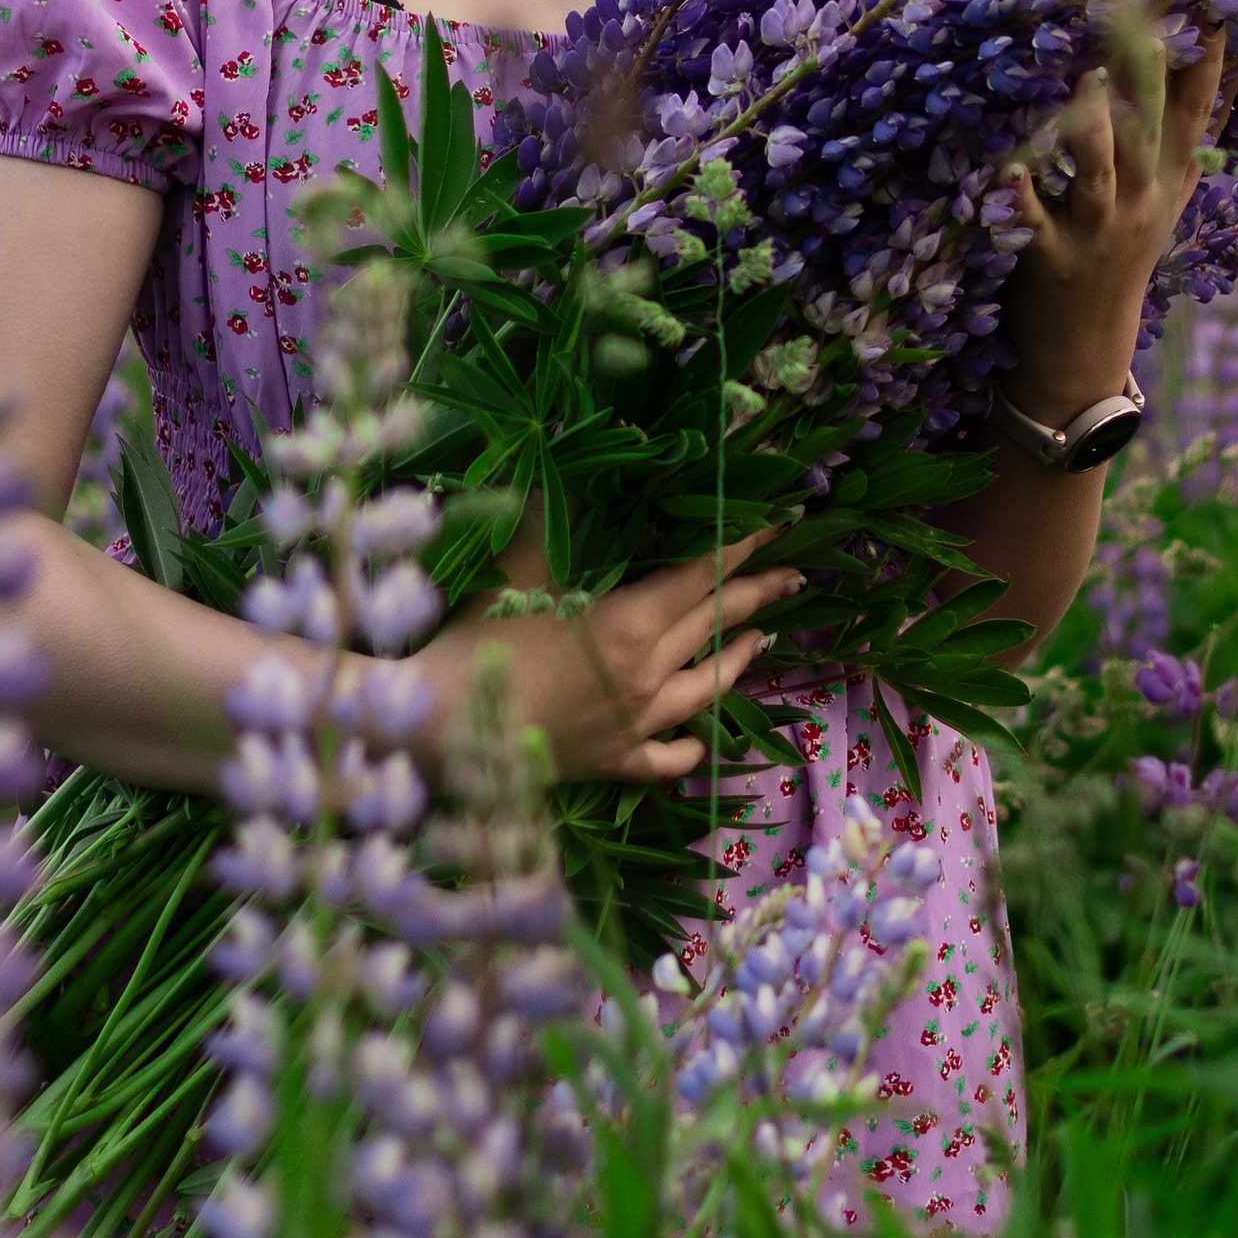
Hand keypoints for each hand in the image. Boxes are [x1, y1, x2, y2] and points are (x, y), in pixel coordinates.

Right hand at [432, 538, 803, 785]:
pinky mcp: (617, 763)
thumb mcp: (517, 565)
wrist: (445, 728)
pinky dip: (688, 745)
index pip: (702, 576)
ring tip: (761, 640)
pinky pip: (669, 756)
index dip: (740, 548)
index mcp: (630, 620)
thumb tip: (567, 474)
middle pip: (716, 626)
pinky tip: (697, 739)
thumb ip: (550, 517)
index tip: (776, 527)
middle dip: (757, 595)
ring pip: (707, 690)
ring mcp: (638, 724)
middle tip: (793, 576)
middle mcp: (648, 673)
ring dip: (739, 660)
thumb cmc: (481, 638)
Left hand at [1000, 27, 1225, 423]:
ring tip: (1090, 78)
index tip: (1212, 6)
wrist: (1085, 346)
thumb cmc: (1122, 257)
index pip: (1197, 113)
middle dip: (1150, 72)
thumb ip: (1186, 144)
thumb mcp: (1166, 202)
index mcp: (1167, 182)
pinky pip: (1032, 219)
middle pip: (1150, 127)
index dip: (1208, 62)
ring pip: (1098, 169)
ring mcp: (1095, 229)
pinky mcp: (1047, 257)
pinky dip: (1020, 193)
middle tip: (1146, 13)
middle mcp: (1139, 200)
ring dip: (1094, 125)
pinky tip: (1007, 163)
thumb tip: (1220, 79)